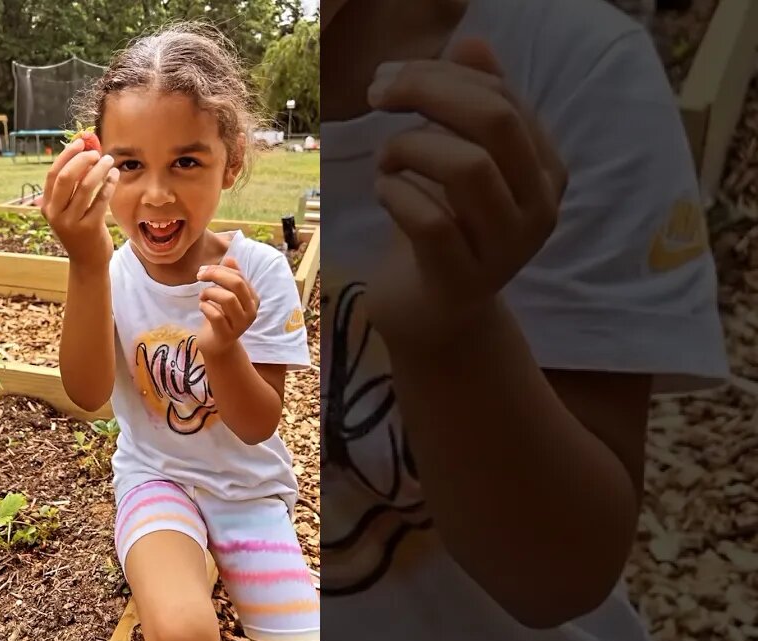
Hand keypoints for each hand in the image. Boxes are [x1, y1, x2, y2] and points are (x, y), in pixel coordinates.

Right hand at [41, 138, 119, 269]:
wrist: (87, 262)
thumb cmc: (79, 230)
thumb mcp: (67, 210)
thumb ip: (71, 187)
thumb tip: (84, 152)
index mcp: (47, 206)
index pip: (53, 173)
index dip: (67, 155)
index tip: (81, 143)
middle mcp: (56, 214)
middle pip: (67, 177)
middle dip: (83, 160)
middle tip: (97, 153)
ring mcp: (71, 222)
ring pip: (86, 186)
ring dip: (100, 169)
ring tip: (109, 161)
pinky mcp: (89, 228)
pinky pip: (101, 200)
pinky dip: (109, 184)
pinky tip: (115, 176)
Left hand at [196, 257, 259, 356]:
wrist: (217, 345)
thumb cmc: (221, 316)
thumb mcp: (226, 295)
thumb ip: (230, 278)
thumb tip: (230, 259)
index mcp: (253, 298)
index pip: (239, 276)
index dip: (219, 269)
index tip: (202, 270)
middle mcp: (251, 311)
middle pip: (237, 284)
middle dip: (215, 275)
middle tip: (199, 276)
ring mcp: (241, 324)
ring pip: (228, 299)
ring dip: (210, 293)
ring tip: (202, 296)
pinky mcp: (227, 334)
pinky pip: (216, 316)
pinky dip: (205, 307)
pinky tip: (202, 307)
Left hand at [364, 38, 568, 350]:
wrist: (433, 314)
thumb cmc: (442, 227)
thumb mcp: (457, 161)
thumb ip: (471, 105)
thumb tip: (474, 42)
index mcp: (546, 168)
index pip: (503, 98)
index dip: (440, 75)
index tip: (388, 78)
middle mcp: (539, 207)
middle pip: (495, 123)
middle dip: (426, 93)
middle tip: (377, 95)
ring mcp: (506, 248)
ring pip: (467, 168)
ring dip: (409, 148)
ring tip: (387, 161)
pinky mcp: (463, 279)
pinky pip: (430, 221)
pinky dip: (396, 195)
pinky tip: (384, 193)